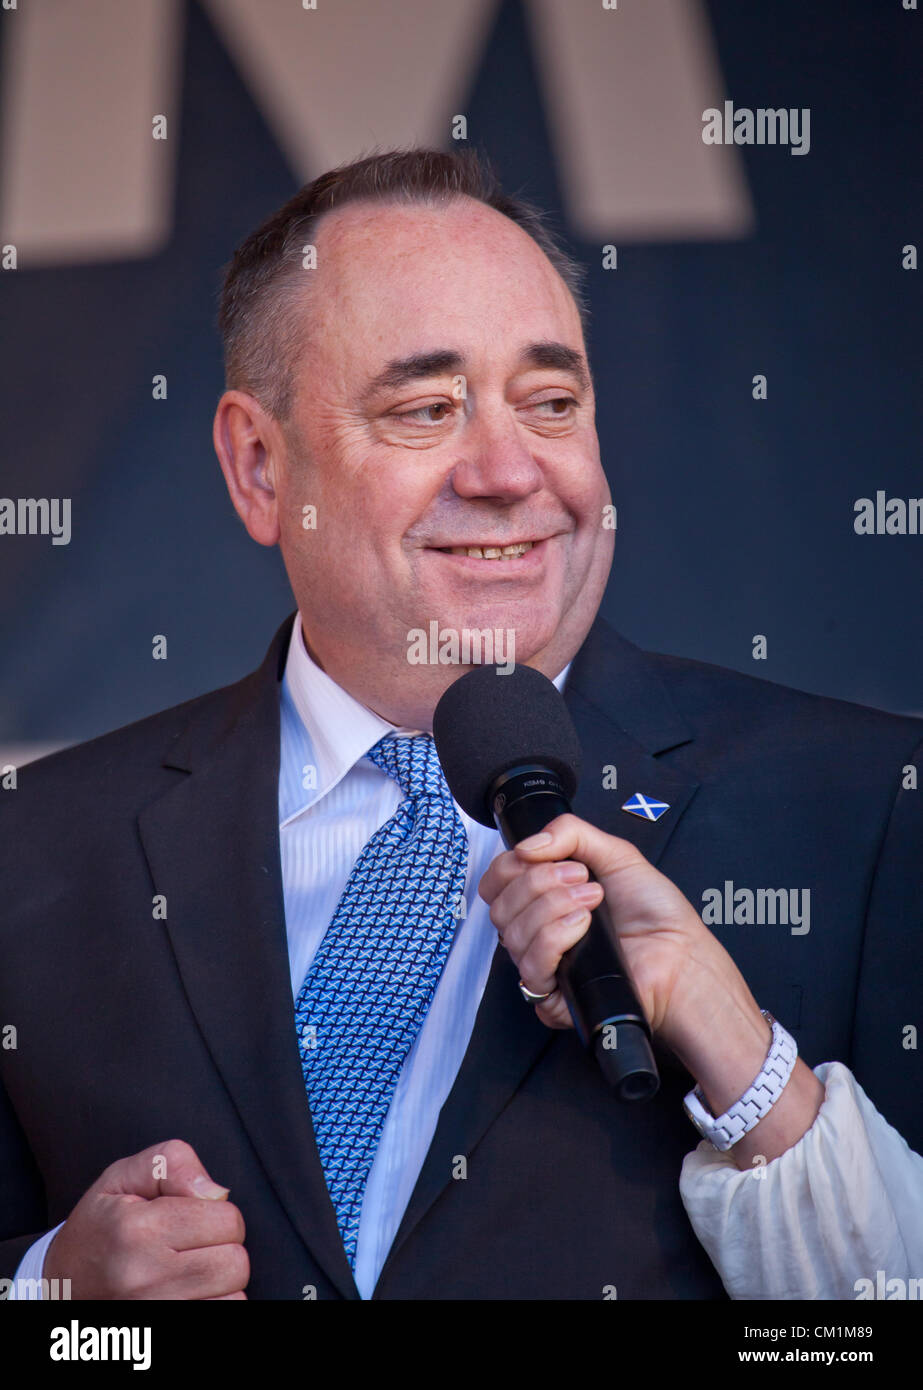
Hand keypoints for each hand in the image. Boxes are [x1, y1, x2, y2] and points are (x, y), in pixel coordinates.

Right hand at [43, 1139, 248, 1298]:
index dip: (219, 1212)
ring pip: (233, 1295)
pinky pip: (222, 1315)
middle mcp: (146, 1277)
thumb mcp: (125, 1175)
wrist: (60, 1283)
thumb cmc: (100, 1224)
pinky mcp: (160, 1331)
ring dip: (220, 1280)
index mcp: (139, 1229)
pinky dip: (214, 1302)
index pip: (227, 1221)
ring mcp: (154, 1311)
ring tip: (190, 1268)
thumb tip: (216, 1193)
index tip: (194, 1215)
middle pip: (235, 1262)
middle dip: (224, 1247)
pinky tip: (190, 1291)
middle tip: (194, 1243)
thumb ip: (175, 1165)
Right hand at [478, 812, 738, 1051]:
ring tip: (593, 900)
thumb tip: (527, 845)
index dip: (512, 866)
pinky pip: (531, 964)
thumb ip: (570, 833)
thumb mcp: (616, 854)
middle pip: (500, 906)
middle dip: (539, 882)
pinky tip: (583, 926)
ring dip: (553, 906)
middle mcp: (537, 932)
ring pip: (512, 933)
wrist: (681, 955)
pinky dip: (555, 936)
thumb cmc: (656, 914)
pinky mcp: (552, 997)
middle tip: (583, 878)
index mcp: (543, 900)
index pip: (496, 882)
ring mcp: (543, 965)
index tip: (548, 856)